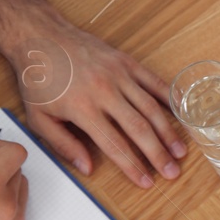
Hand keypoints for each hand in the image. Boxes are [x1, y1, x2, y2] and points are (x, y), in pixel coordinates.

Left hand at [11, 22, 185, 187]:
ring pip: (151, 108)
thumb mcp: (38, 118)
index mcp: (82, 108)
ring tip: (180, 151)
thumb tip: (88, 168)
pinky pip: (153, 81)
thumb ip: (63, 144)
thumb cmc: (38, 78)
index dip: (132, 166)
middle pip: (139, 129)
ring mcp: (118, 75)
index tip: (146, 181)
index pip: (114, 144)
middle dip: (158, 154)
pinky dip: (170, 97)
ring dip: (168, 132)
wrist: (39, 37)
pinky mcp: (126, 62)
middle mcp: (104, 92)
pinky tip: (181, 113)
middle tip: (172, 172)